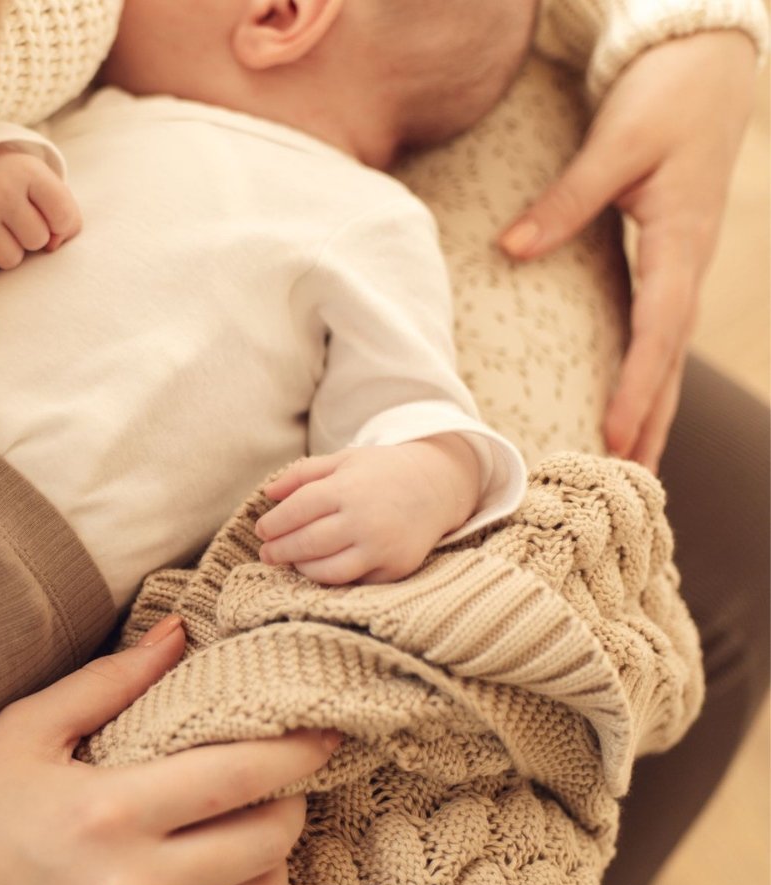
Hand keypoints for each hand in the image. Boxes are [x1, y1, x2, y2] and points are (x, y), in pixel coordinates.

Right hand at [0, 145, 81, 277]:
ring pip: (10, 259)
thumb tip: (52, 248)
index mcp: (29, 173)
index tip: (46, 210)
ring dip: (10, 252)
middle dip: (32, 237)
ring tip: (0, 230)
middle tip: (17, 219)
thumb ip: (68, 220)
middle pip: (37, 241)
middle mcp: (0, 190)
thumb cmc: (23, 190)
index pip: (63, 217)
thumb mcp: (49, 190)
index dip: (60, 224)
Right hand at [0, 616, 338, 884]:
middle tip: (274, 781)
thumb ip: (107, 683)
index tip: (321, 731)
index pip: (242, 774)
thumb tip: (178, 635)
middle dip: (287, 801)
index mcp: (111, 810)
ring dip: (270, 868)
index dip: (295, 749)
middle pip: (268, 840)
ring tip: (247, 840)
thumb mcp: (22, 732)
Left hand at [255, 435, 481, 584]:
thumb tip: (269, 493)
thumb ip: (303, 474)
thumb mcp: (344, 460)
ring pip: (328, 571)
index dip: (274, 523)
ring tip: (292, 562)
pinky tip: (320, 569)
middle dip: (280, 550)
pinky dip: (332, 578)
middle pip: (308, 543)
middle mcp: (365, 519)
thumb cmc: (381, 472)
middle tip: (266, 553)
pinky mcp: (395, 568)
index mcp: (348, 488)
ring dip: (302, 569)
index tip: (262, 530)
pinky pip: (354, 582)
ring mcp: (382, 547)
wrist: (436, 487)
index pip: (299, 510)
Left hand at [498, 31, 757, 471]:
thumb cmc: (665, 100)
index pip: (658, 332)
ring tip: (632, 463)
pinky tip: (629, 402)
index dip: (639, 388)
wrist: (707, 64)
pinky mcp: (670, 259)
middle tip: (629, 483)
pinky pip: (659, 329)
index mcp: (681, 242)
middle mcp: (688, 265)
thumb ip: (566, 201)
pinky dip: (648, 371)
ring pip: (668, 350)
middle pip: (670, 359)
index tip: (618, 435)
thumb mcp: (616, 145)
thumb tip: (513, 248)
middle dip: (653, 422)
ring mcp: (683, 265)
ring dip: (654, 407)